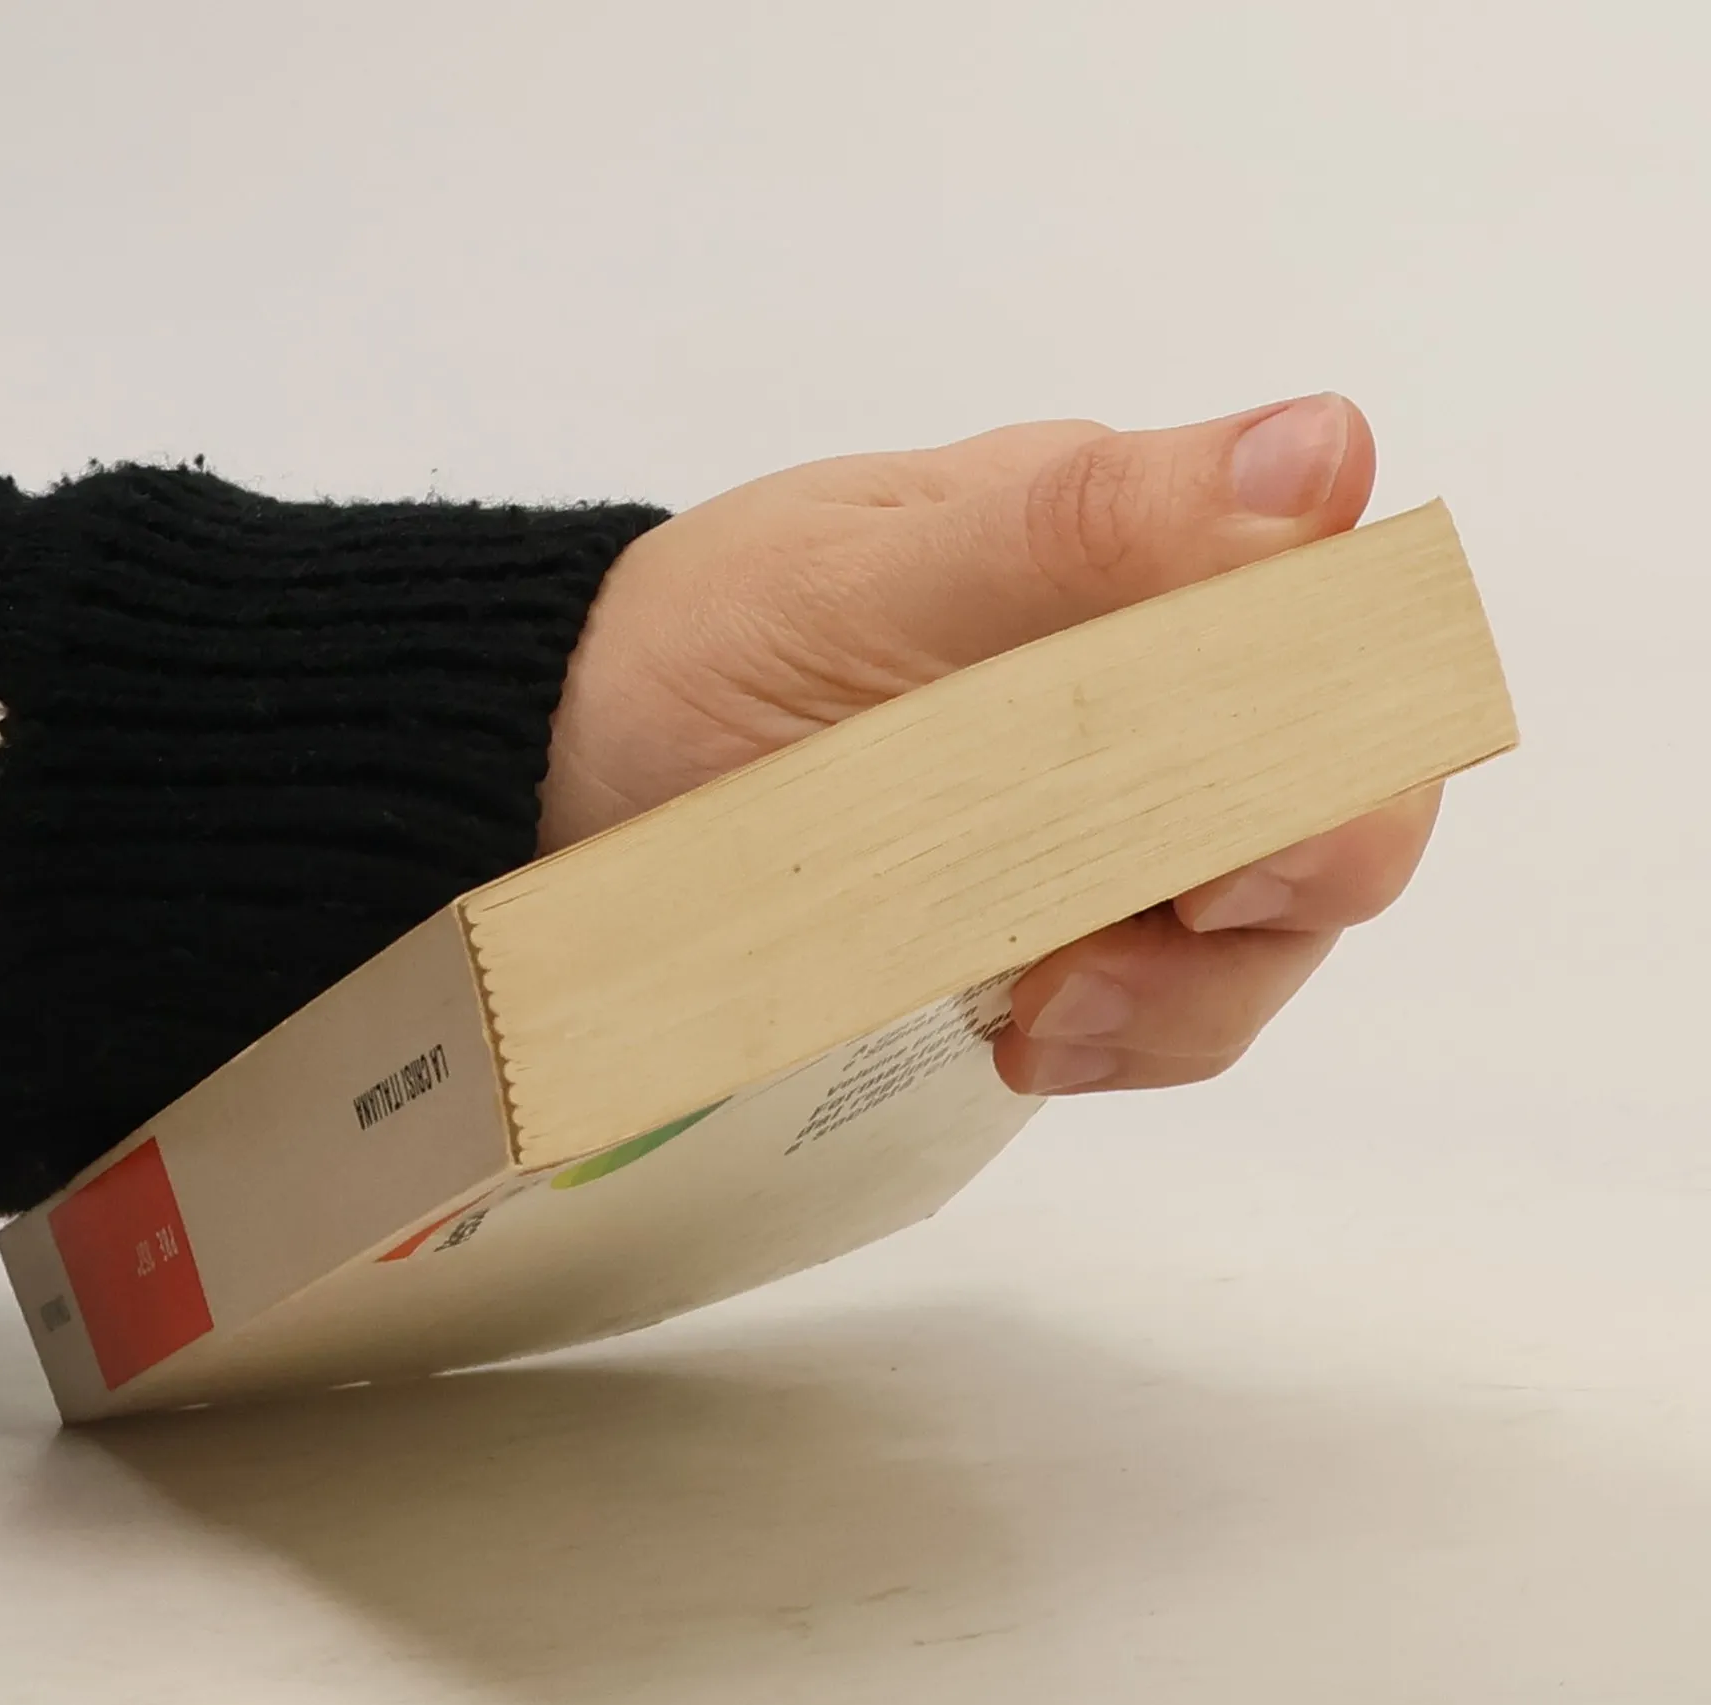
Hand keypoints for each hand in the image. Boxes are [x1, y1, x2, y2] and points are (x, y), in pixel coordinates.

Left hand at [539, 394, 1438, 1096]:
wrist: (563, 779)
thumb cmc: (702, 648)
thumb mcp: (866, 578)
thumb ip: (1082, 528)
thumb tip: (1327, 451)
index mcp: (1131, 558)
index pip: (1340, 640)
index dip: (1356, 743)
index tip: (1254, 838)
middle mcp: (1150, 691)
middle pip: (1333, 805)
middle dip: (1274, 895)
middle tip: (1147, 943)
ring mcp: (1108, 824)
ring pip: (1259, 933)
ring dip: (1184, 997)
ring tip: (1037, 1016)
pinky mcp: (1057, 932)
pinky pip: (1158, 1008)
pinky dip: (1115, 1040)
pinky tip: (1019, 1037)